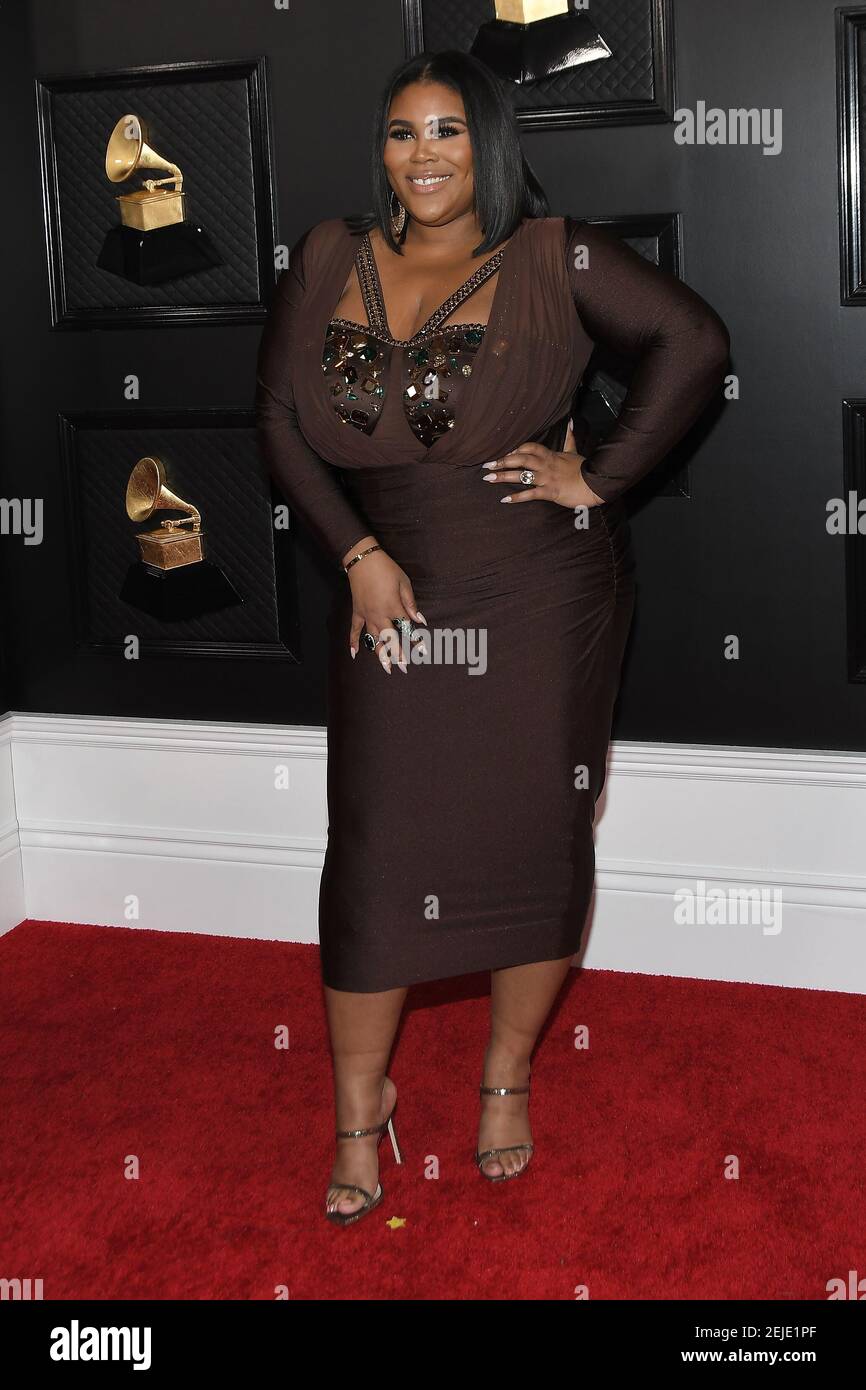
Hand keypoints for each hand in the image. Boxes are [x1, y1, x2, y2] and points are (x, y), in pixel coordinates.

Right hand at [342, 540, 425, 671]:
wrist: (363, 560)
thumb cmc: (386, 569)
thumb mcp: (404, 583)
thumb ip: (410, 603)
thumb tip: (420, 620)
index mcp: (393, 607)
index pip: (406, 628)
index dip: (415, 640)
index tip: (422, 652)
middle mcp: (379, 615)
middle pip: (389, 639)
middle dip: (396, 655)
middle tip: (403, 668)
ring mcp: (366, 615)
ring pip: (373, 639)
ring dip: (379, 654)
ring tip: (386, 667)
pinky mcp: (357, 612)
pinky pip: (354, 630)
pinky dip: (353, 642)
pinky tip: (354, 654)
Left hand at [483, 417, 605, 510]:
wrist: (596, 483)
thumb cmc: (584, 469)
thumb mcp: (574, 451)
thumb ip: (570, 438)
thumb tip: (570, 422)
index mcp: (551, 455)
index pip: (530, 447)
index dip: (516, 448)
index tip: (504, 452)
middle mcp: (546, 465)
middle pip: (521, 459)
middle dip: (502, 461)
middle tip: (487, 465)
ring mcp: (547, 478)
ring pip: (522, 475)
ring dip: (504, 476)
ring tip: (489, 478)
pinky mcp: (550, 492)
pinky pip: (531, 494)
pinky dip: (517, 497)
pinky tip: (505, 500)